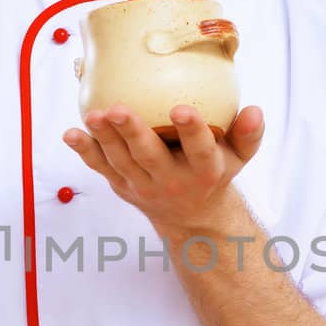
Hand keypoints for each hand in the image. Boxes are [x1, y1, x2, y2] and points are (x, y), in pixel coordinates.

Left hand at [62, 102, 265, 238]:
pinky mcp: (122, 185)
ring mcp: (143, 185)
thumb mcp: (238, 158)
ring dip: (104, 139)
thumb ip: (248, 135)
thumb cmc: (215, 171)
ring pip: (121, 161)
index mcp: (204, 171)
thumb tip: (255, 109)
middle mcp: (172, 180)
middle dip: (133, 133)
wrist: (191, 216)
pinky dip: (85, 152)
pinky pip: (101, 167)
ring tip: (92, 115)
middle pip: (150, 156)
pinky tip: (70, 134)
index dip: (191, 131)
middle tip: (119, 109)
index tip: (181, 109)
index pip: (200, 150)